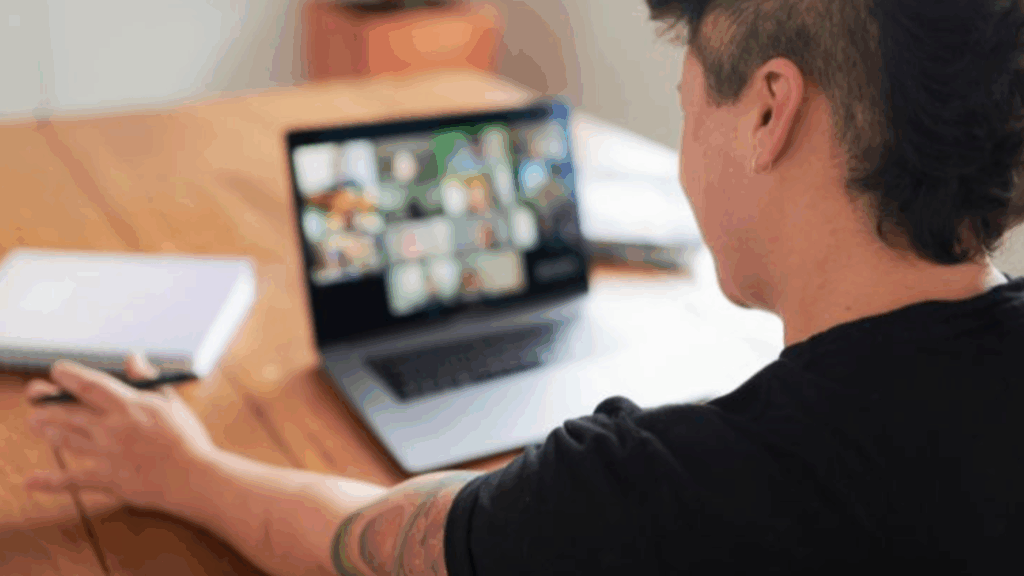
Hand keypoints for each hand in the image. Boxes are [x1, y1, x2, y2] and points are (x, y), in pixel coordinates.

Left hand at [23, 355, 217, 511]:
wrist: (196, 477)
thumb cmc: (187, 438)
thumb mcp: (171, 402)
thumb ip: (147, 379)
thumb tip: (132, 356)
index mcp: (131, 406)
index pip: (91, 385)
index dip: (69, 375)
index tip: (58, 369)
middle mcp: (114, 428)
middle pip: (70, 411)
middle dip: (47, 400)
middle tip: (33, 393)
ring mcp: (108, 454)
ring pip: (67, 439)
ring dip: (47, 429)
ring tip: (35, 423)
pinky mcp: (109, 479)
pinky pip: (74, 481)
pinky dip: (50, 481)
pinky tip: (30, 481)